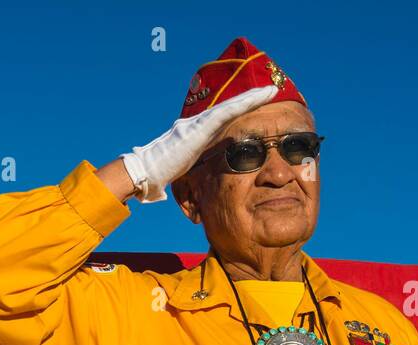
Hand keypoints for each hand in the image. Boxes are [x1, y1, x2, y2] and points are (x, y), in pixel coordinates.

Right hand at [120, 85, 278, 202]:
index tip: (259, 104)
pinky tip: (257, 98)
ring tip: (271, 91)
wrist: (146, 171)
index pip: (223, 118)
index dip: (241, 109)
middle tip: (271, 90)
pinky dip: (243, 104)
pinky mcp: (199, 127)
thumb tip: (199, 180)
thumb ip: (193, 166)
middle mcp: (198, 123)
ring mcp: (198, 123)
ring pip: (230, 106)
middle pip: (229, 107)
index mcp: (196, 132)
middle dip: (250, 98)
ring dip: (252, 97)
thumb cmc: (159, 174)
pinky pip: (226, 112)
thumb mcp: (184, 169)